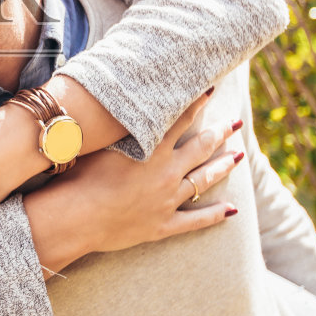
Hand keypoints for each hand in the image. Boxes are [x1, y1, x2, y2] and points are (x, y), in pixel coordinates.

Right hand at [59, 90, 243, 257]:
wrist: (77, 217)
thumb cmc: (80, 176)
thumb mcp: (99, 141)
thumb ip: (117, 125)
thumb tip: (120, 104)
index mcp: (152, 149)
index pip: (181, 120)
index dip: (197, 104)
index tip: (211, 91)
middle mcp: (167, 172)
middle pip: (200, 148)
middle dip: (220, 133)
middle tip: (235, 122)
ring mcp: (168, 200)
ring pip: (203, 180)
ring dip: (222, 167)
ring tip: (238, 156)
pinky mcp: (163, 225)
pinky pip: (195, 220)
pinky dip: (214, 215)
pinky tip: (231, 210)